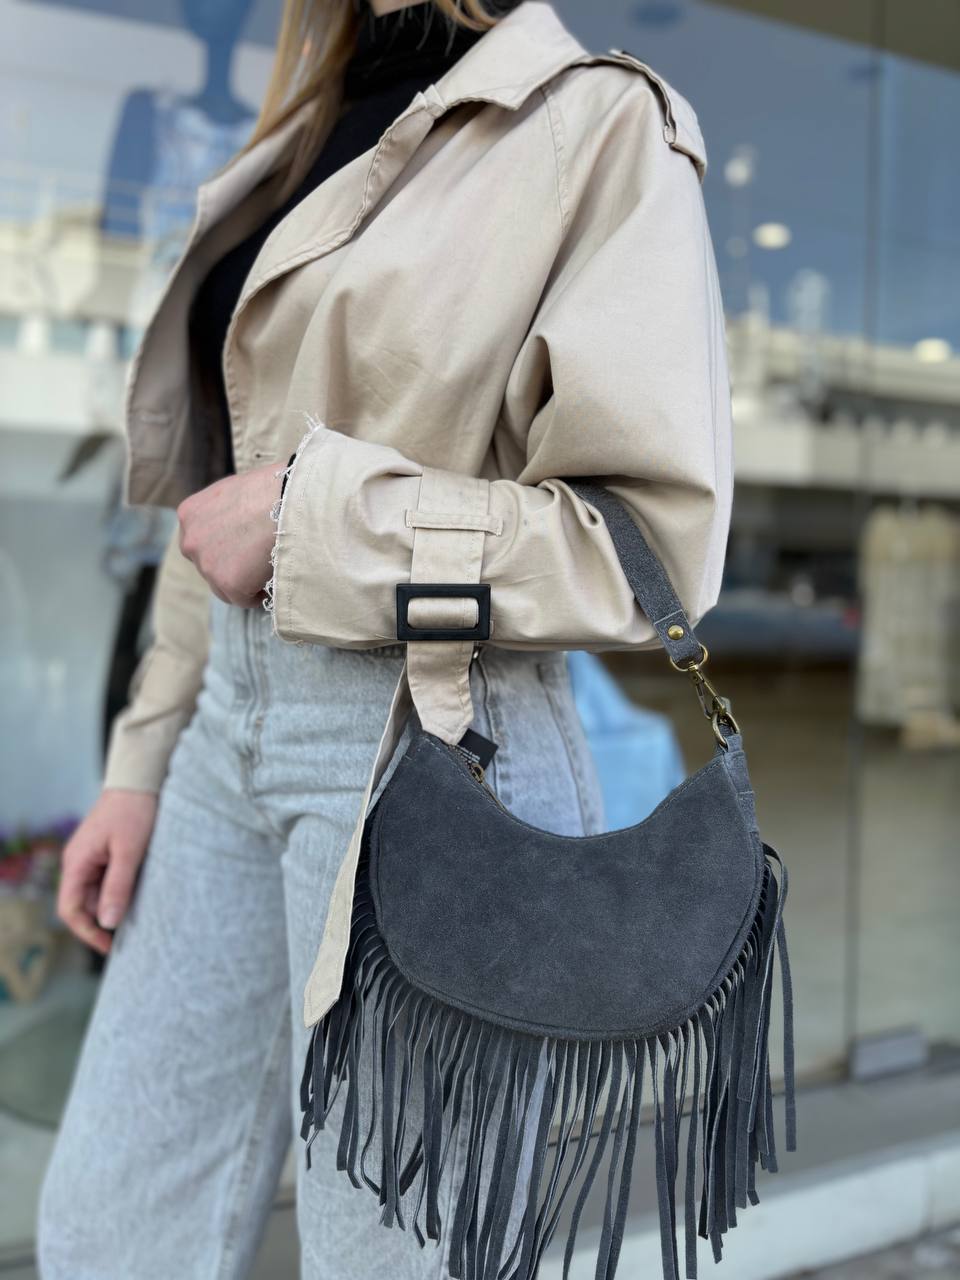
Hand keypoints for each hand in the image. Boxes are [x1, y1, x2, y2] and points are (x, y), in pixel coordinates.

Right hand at [57, 788, 157, 954]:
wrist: (139, 780)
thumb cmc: (134, 812)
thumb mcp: (129, 852)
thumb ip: (118, 886)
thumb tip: (108, 922)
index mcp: (76, 863)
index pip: (70, 909)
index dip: (87, 932)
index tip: (110, 946)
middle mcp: (78, 862)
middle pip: (83, 904)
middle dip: (102, 920)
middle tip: (130, 934)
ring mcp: (90, 857)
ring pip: (96, 892)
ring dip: (113, 904)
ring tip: (139, 913)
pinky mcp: (104, 852)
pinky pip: (106, 879)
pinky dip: (119, 889)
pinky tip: (138, 892)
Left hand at [177, 460, 283, 606]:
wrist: (288, 501)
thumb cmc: (272, 490)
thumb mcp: (234, 492)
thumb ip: (223, 512)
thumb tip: (235, 529)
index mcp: (190, 514)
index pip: (200, 542)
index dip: (224, 547)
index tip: (245, 546)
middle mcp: (190, 541)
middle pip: (208, 567)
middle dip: (231, 566)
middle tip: (257, 558)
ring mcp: (208, 565)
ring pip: (224, 587)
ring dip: (244, 582)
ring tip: (267, 567)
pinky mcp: (229, 583)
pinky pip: (244, 600)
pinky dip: (258, 594)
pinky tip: (272, 576)